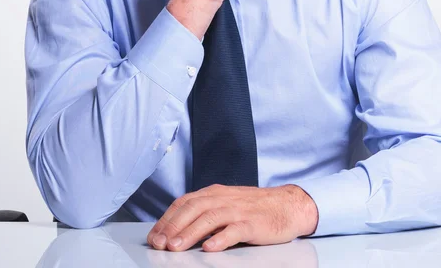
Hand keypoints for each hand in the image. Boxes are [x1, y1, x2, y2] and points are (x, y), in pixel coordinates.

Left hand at [146, 184, 318, 252]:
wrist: (286, 205)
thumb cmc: (253, 208)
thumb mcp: (225, 204)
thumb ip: (204, 212)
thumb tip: (177, 229)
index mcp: (214, 193)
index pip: (184, 202)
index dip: (167, 219)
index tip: (154, 235)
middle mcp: (223, 198)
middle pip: (193, 209)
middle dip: (173, 227)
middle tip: (159, 244)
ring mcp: (238, 210)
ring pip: (209, 218)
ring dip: (190, 233)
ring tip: (176, 248)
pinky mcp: (253, 223)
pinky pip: (235, 230)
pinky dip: (221, 238)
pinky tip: (210, 248)